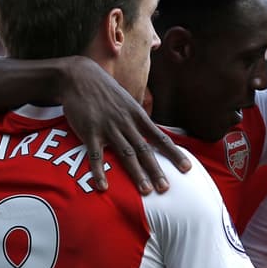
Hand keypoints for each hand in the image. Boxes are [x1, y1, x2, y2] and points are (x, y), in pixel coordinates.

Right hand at [57, 57, 191, 194]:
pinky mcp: (89, 131)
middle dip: (156, 170)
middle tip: (166, 188)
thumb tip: (151, 133)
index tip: (187, 167)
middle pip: (144, 150)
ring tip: (146, 191)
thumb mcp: (127, 101)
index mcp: (137, 115)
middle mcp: (126, 122)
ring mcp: (108, 127)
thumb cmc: (105, 90)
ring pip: (126, 154)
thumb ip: (138, 119)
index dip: (174, 153)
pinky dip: (99, 171)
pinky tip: (103, 186)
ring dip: (136, 174)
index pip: (160, 137)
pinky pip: (95, 155)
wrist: (79, 76)